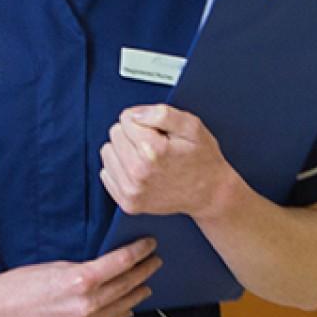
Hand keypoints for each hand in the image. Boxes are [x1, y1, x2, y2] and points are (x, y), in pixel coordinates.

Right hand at [0, 239, 160, 316]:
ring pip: (121, 309)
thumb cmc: (21, 283)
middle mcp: (87, 306)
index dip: (139, 252)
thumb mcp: (55, 266)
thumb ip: (85, 269)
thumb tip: (110, 268)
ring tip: (146, 284)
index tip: (150, 244)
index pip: (121, 263)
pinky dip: (119, 314)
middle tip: (155, 261)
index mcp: (80, 280)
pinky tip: (126, 307)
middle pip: (126, 286)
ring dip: (136, 294)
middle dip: (143, 272)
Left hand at [100, 104, 236, 220]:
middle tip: (155, 146)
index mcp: (153, 150)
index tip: (158, 132)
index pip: (126, 118)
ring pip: (108, 152)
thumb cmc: (202, 159)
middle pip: (115, 133)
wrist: (210, 193)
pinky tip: (140, 172)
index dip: (143, 120)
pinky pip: (106, 174)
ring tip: (147, 158)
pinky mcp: (128, 203)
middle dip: (133, 134)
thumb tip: (134, 114)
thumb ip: (162, 113)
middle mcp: (138, 172)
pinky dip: (120, 169)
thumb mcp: (192, 127)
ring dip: (124, 151)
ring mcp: (132, 190)